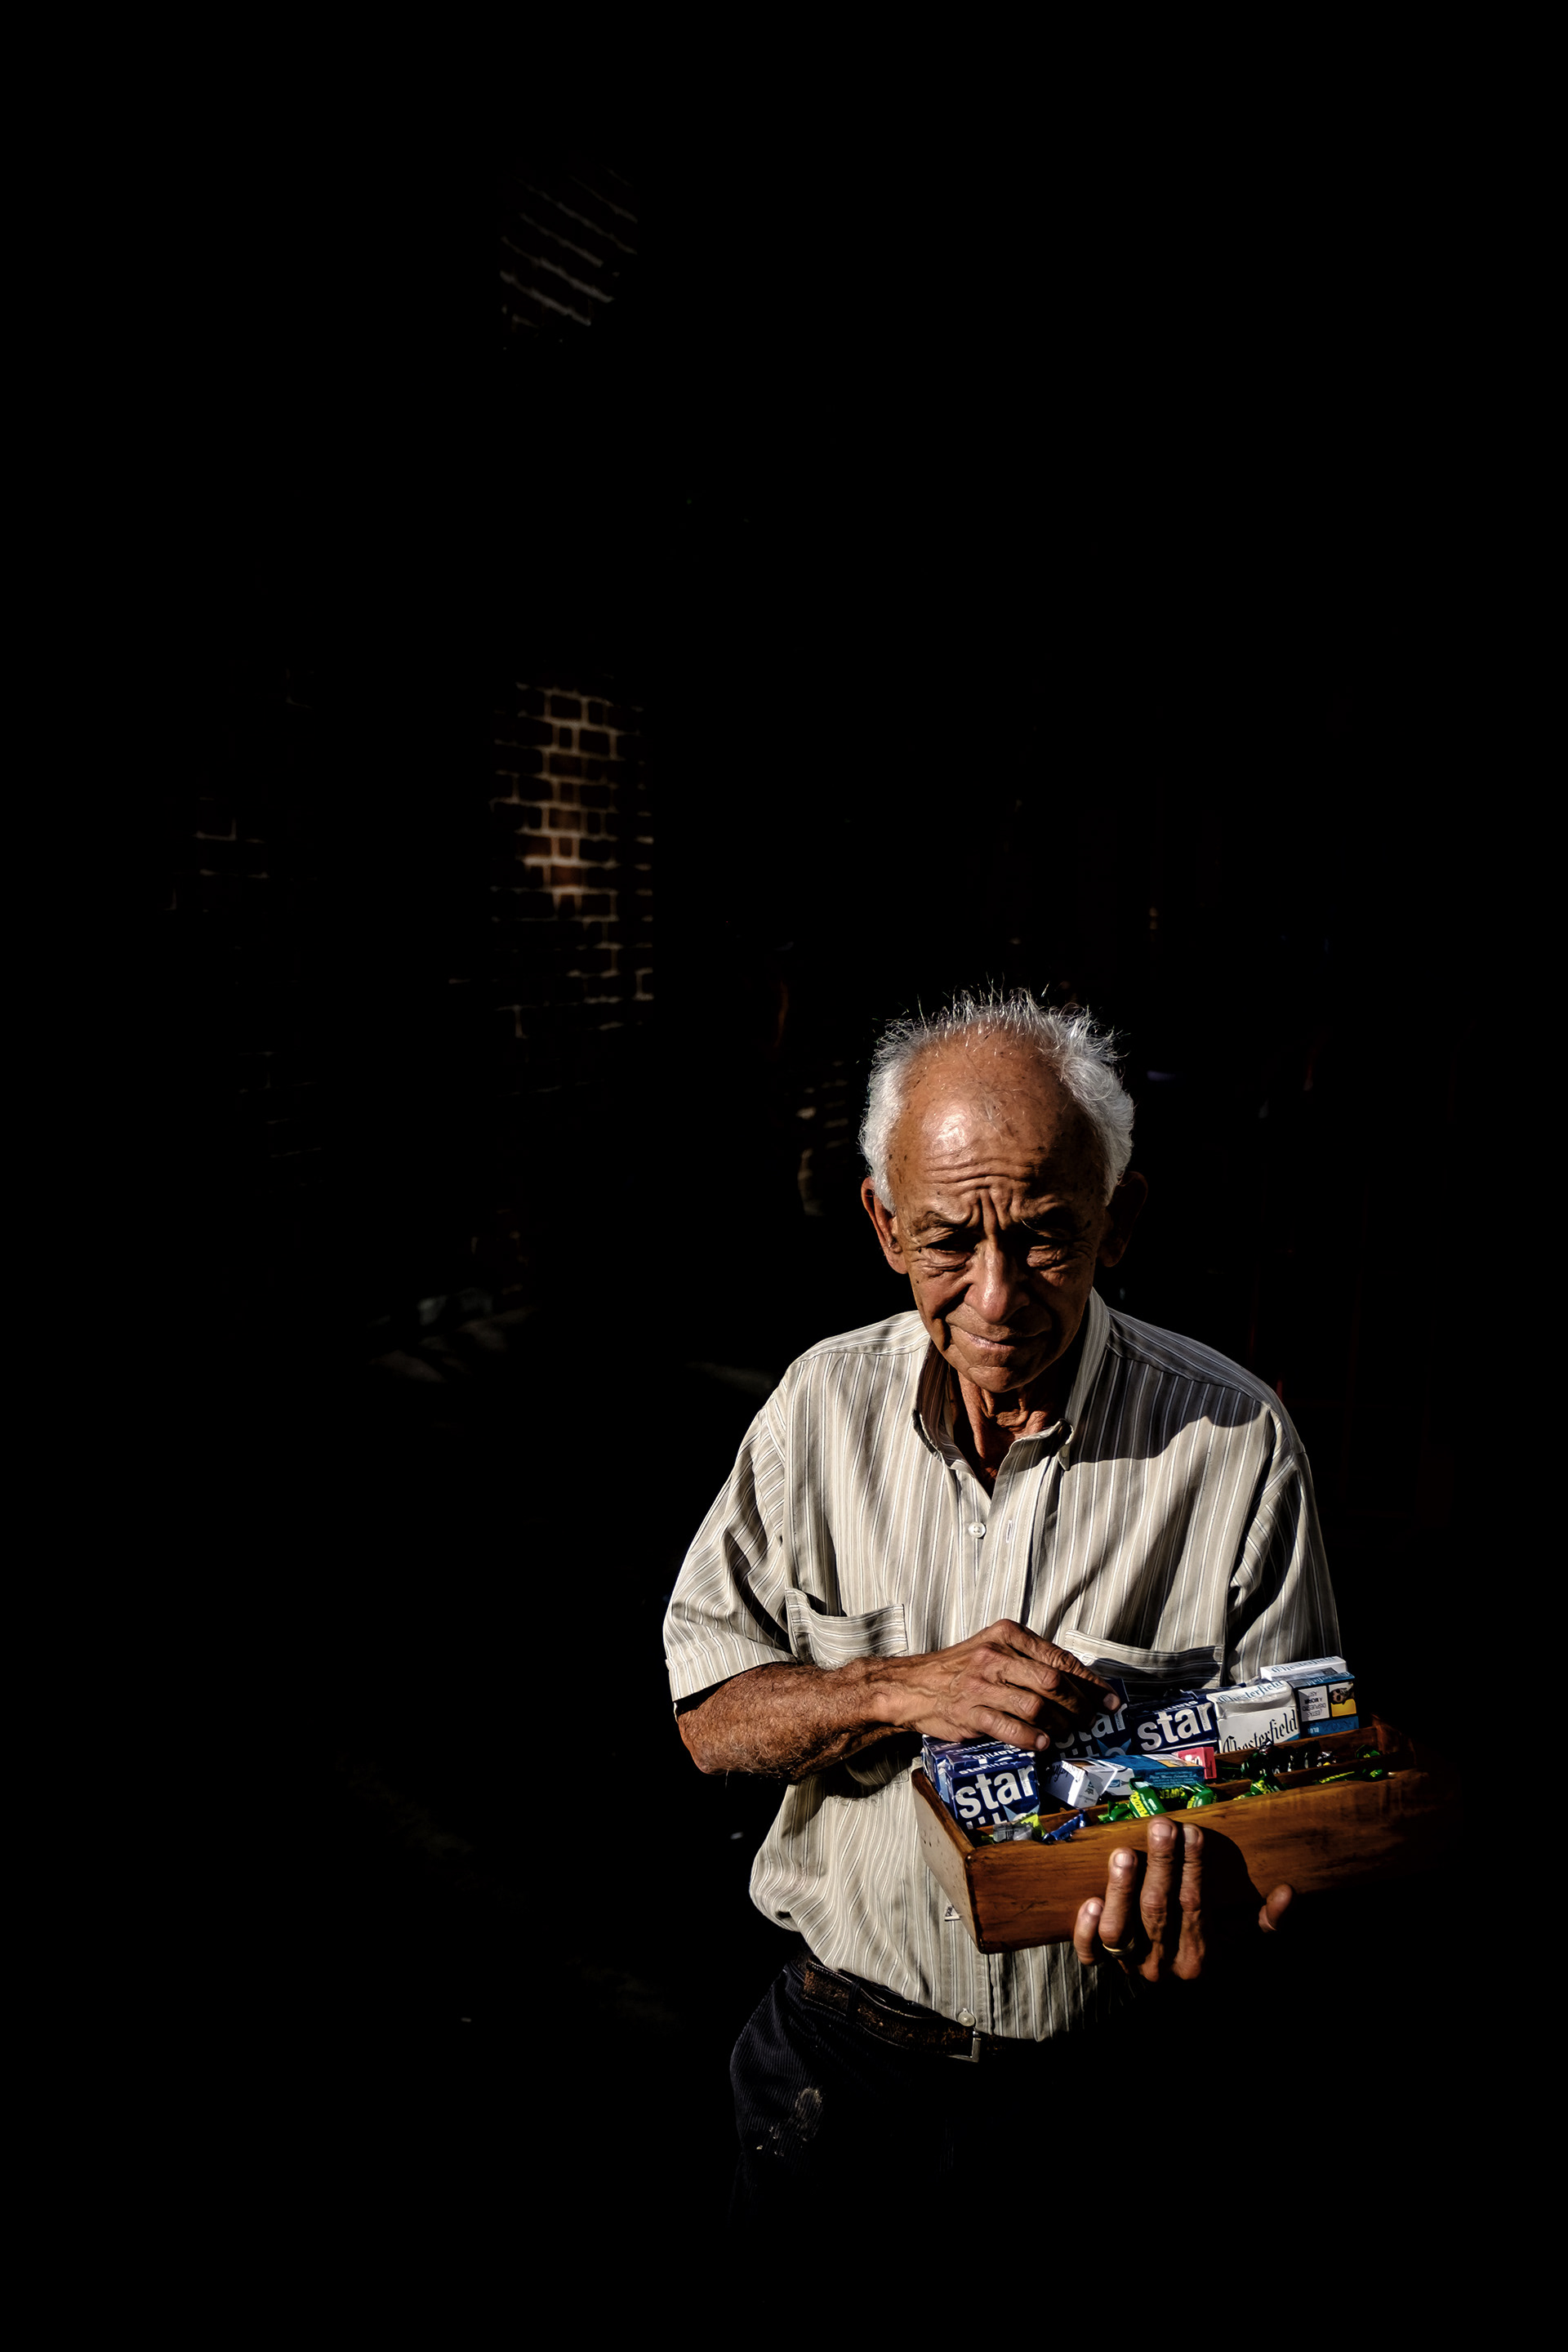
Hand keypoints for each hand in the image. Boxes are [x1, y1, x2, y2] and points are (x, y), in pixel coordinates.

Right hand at [872, 1619, 1120, 1749]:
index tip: (1111, 1699)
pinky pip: (1011, 1728)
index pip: (1060, 1658)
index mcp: (1007, 1635)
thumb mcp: (993, 1648)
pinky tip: (1043, 1744)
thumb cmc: (960, 1669)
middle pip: (1054, 1683)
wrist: (912, 1686)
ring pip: (1037, 1707)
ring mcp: (982, 1685)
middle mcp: (995, 1656)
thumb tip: (1076, 1682)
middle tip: (1090, 1720)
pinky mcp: (971, 1713)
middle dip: (1080, 1706)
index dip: (1091, 1683)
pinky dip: (1033, 1739)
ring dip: (1059, 1725)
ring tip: (1066, 1733)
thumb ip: (1029, 1659)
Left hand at [1072, 1819, 1293, 1982]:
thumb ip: (1265, 1922)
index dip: (1194, 1867)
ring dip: (1121, 1889)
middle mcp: (1162, 1965)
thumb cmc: (1211, 1955)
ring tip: (1124, 1853)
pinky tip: (1090, 1900)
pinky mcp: (1104, 1966)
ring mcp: (1130, 1966)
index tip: (1193, 1832)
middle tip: (1163, 1826)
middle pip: (1158, 1910)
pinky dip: (1086, 1930)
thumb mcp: (1242, 1942)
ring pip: (1120, 1931)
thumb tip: (1287, 1892)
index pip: (1195, 1905)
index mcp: (1199, 1957)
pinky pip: (1090, 1954)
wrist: (1179, 2000)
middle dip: (1161, 1864)